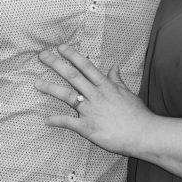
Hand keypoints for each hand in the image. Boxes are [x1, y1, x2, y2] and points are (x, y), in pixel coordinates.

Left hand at [36, 44, 154, 156]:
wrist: (144, 134)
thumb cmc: (138, 114)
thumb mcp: (128, 92)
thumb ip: (117, 79)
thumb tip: (114, 66)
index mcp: (106, 86)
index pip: (86, 66)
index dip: (72, 55)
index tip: (60, 47)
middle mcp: (96, 95)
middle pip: (73, 76)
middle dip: (56, 64)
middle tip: (43, 55)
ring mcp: (91, 111)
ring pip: (67, 96)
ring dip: (51, 88)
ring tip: (37, 82)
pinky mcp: (88, 128)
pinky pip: (69, 123)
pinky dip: (57, 121)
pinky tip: (46, 120)